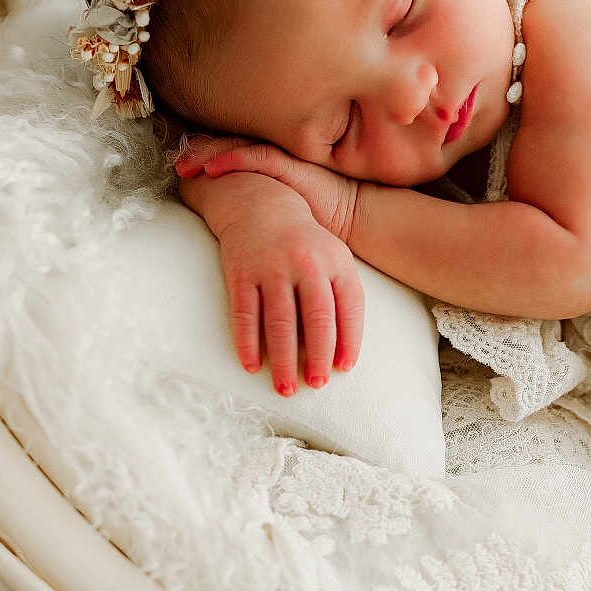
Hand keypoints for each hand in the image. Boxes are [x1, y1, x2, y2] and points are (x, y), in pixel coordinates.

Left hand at [175, 134, 358, 245]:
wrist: (354, 215)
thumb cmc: (321, 216)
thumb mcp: (281, 208)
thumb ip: (258, 204)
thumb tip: (227, 213)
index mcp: (268, 164)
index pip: (230, 152)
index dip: (204, 155)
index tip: (181, 167)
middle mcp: (272, 156)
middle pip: (227, 146)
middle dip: (198, 153)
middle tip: (175, 164)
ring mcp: (282, 158)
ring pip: (236, 148)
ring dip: (207, 155)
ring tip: (185, 166)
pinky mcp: (291, 165)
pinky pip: (255, 157)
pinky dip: (231, 160)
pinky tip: (212, 169)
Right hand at [176, 170, 363, 391]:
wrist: (259, 202)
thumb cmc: (304, 243)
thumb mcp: (333, 258)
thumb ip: (343, 298)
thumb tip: (344, 353)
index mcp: (335, 261)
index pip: (349, 307)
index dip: (349, 341)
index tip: (343, 368)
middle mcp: (305, 263)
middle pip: (316, 318)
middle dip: (318, 356)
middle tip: (316, 384)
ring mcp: (271, 268)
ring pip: (279, 322)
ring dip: (283, 359)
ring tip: (285, 388)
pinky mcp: (241, 274)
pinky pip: (245, 314)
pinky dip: (247, 343)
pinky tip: (252, 366)